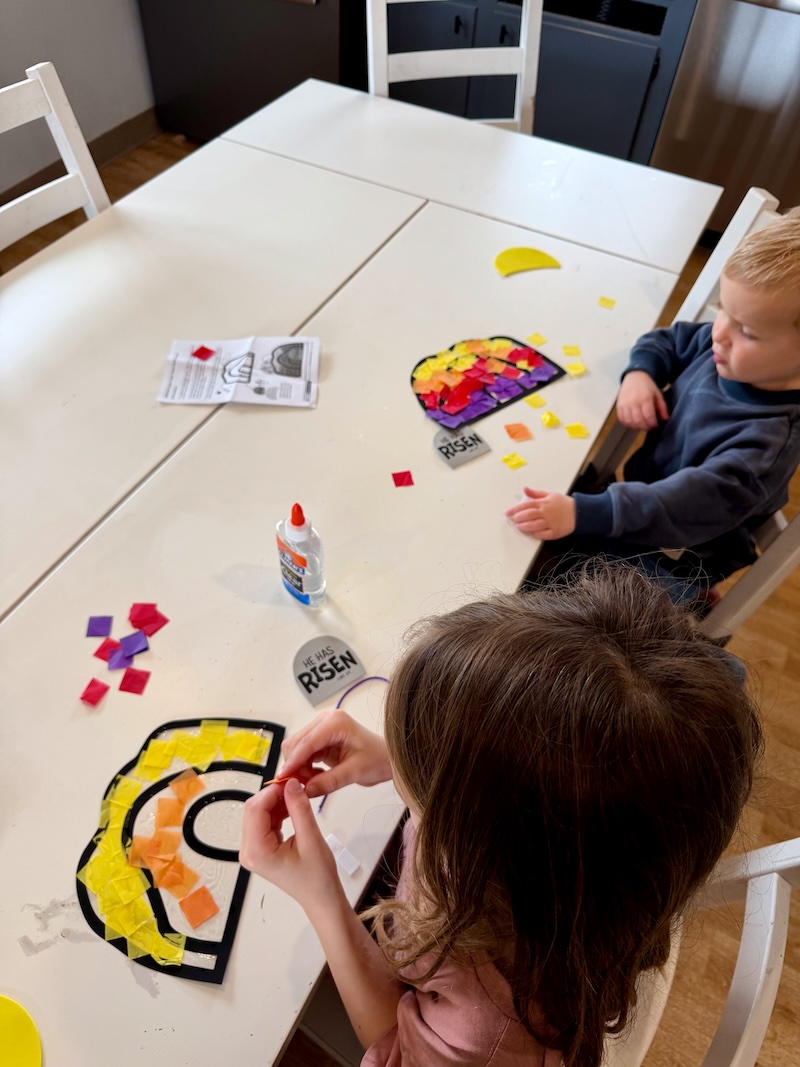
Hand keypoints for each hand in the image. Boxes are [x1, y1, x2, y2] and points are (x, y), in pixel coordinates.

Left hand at [239, 778, 341, 913]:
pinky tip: (292, 808)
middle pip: (253, 810)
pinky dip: (277, 812)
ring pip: (258, 814)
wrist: (321, 899)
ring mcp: (252, 851)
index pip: (256, 809)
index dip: (272, 790)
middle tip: (296, 786)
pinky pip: (263, 822)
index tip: (292, 780)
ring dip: (276, 802)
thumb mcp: (311, 839)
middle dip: (273, 795)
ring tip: (297, 797)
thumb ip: (299, 809)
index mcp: (257, 851)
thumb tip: (292, 783)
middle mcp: (248, 851)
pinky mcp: (260, 850)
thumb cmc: (318, 876)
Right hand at [279, 709, 392, 798]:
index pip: (307, 742)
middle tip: (302, 786)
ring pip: (295, 748)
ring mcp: (321, 728)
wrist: (387, 758)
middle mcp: (325, 720)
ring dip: (299, 767)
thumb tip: (305, 791)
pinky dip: (304, 766)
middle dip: (294, 765)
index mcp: (336, 722)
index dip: (293, 761)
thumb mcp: (355, 772)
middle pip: (295, 742)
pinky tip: (315, 776)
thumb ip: (329, 782)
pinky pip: (302, 753)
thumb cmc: (377, 759)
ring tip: (314, 781)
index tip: (283, 778)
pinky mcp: (320, 738)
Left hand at [506, 489, 575, 539]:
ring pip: (535, 525)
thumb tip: (524, 489)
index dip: (515, 509)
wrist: (579, 512)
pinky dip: (537, 534)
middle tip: (512, 520)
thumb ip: (536, 493)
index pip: (526, 505)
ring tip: (519, 527)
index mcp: (544, 503)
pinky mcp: (555, 532)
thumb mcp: (550, 495)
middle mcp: (546, 513)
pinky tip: (531, 533)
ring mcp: (550, 523)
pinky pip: (544, 534)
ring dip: (525, 526)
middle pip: (529, 515)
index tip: (507, 512)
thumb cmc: (563, 503)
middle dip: (518, 518)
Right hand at [616, 371, 667, 429]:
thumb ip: (662, 407)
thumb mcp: (658, 394)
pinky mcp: (619, 406)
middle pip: (638, 421)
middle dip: (645, 427)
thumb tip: (665, 418)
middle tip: (649, 427)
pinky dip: (627, 424)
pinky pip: (622, 419)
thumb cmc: (647, 386)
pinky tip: (633, 423)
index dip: (653, 424)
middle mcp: (633, 401)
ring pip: (629, 422)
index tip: (655, 425)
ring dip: (636, 427)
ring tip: (641, 425)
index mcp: (645, 398)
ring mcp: (625, 404)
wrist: (635, 377)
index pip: (648, 416)